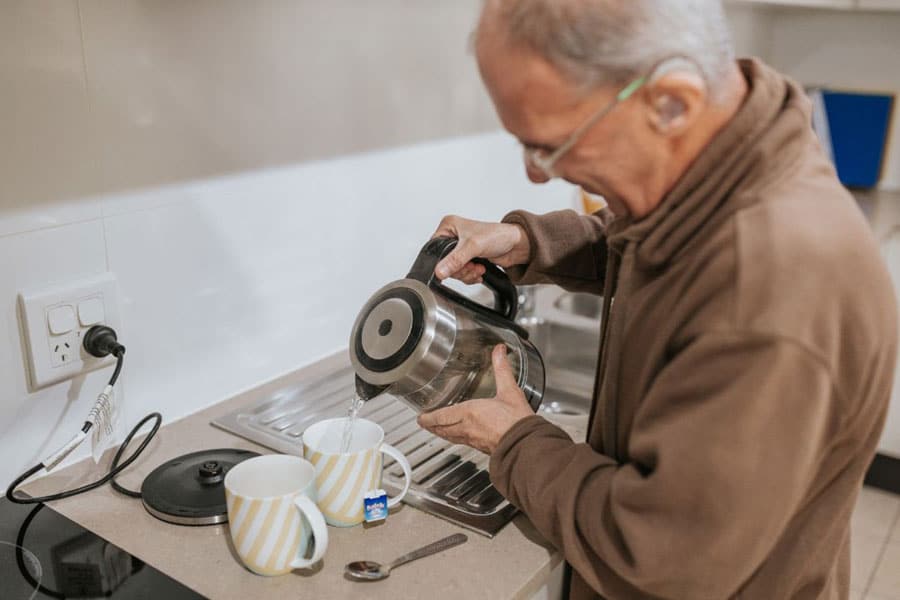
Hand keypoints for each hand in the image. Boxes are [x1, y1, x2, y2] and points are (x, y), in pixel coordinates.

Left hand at [417, 345, 534, 454]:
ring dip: (441, 433)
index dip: (428, 417)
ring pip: (450, 437)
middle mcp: (467, 428)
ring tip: (436, 430)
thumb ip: (502, 369)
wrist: (525, 443)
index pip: (441, 416)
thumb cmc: (516, 421)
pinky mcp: (482, 447)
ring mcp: (473, 440)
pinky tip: (460, 436)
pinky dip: (455, 438)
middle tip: (423, 423)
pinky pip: (462, 442)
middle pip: (442, 429)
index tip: (421, 417)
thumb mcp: (509, 389)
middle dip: (431, 426)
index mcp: (469, 413)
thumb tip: (499, 352)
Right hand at [431, 215, 529, 283]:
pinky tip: (480, 270)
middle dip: (460, 269)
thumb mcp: (473, 246)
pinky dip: (470, 276)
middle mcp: (453, 237)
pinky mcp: (468, 259)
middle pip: (444, 262)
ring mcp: (461, 249)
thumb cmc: (498, 235)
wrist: (516, 246)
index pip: (435, 248)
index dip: (444, 260)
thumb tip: (440, 271)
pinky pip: (462, 274)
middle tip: (471, 266)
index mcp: (449, 226)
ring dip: (467, 273)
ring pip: (453, 270)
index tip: (454, 266)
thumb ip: (455, 260)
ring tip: (478, 267)